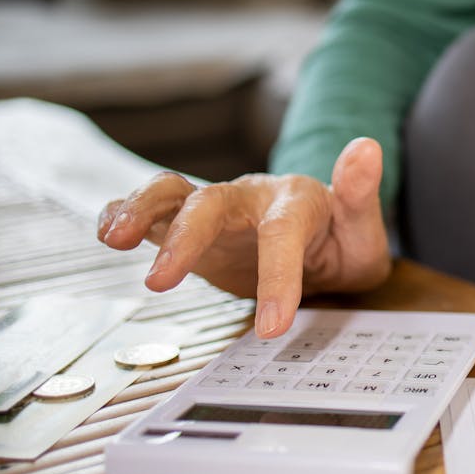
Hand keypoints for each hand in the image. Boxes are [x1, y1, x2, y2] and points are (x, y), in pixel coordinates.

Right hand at [96, 137, 391, 337]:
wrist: (321, 243)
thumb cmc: (341, 241)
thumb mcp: (365, 230)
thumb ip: (361, 195)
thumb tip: (367, 146)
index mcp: (296, 201)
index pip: (282, 234)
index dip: (276, 277)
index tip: (272, 326)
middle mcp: (249, 197)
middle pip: (211, 203)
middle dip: (184, 238)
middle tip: (159, 283)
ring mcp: (217, 208)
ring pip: (172, 194)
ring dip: (140, 211)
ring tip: (115, 239)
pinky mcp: (190, 225)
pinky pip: (154, 210)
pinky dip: (125, 213)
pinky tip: (107, 231)